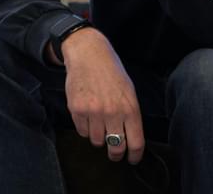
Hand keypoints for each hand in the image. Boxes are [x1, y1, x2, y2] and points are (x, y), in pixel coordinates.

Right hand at [61, 28, 145, 163]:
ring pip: (97, 141)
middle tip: (114, 154)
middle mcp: (113, 112)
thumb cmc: (111, 72)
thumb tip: (129, 138)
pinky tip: (87, 116)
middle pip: (116, 147)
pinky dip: (85, 128)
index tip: (132, 159)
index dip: (134, 156)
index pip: (135, 142)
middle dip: (115, 154)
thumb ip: (130, 114)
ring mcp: (94, 112)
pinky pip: (81, 131)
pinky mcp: (77, 110)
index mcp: (130, 108)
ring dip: (98, 137)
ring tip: (98, 124)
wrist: (88, 54)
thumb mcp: (129, 91)